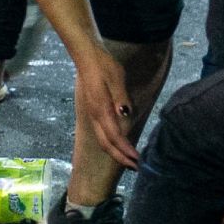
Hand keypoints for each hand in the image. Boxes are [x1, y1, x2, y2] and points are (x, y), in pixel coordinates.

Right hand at [72, 47, 140, 169]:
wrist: (86, 56)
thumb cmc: (103, 65)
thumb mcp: (116, 77)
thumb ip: (120, 96)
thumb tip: (124, 114)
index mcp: (100, 109)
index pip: (114, 136)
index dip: (125, 150)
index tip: (137, 160)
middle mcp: (94, 115)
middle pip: (106, 144)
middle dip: (120, 158)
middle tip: (135, 168)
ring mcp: (92, 114)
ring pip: (102, 140)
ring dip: (116, 152)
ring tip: (129, 160)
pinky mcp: (94, 111)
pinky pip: (102, 133)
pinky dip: (111, 143)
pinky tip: (119, 144)